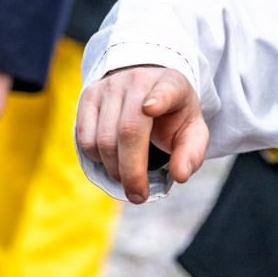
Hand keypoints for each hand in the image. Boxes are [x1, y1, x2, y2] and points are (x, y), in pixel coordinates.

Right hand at [75, 65, 207, 202]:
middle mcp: (138, 80)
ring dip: (114, 169)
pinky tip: (113, 159)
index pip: (166, 90)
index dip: (159, 99)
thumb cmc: (173, 116)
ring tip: (128, 178)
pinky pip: (85, 138)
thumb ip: (191, 154)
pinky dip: (97, 159)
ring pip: (103, 139)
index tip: (151, 108)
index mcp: (172, 84)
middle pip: (128, 131)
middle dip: (132, 171)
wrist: (147, 89)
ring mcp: (110, 86)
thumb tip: (180, 176)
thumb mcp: (192, 131)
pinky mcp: (89, 95)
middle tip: (138, 196)